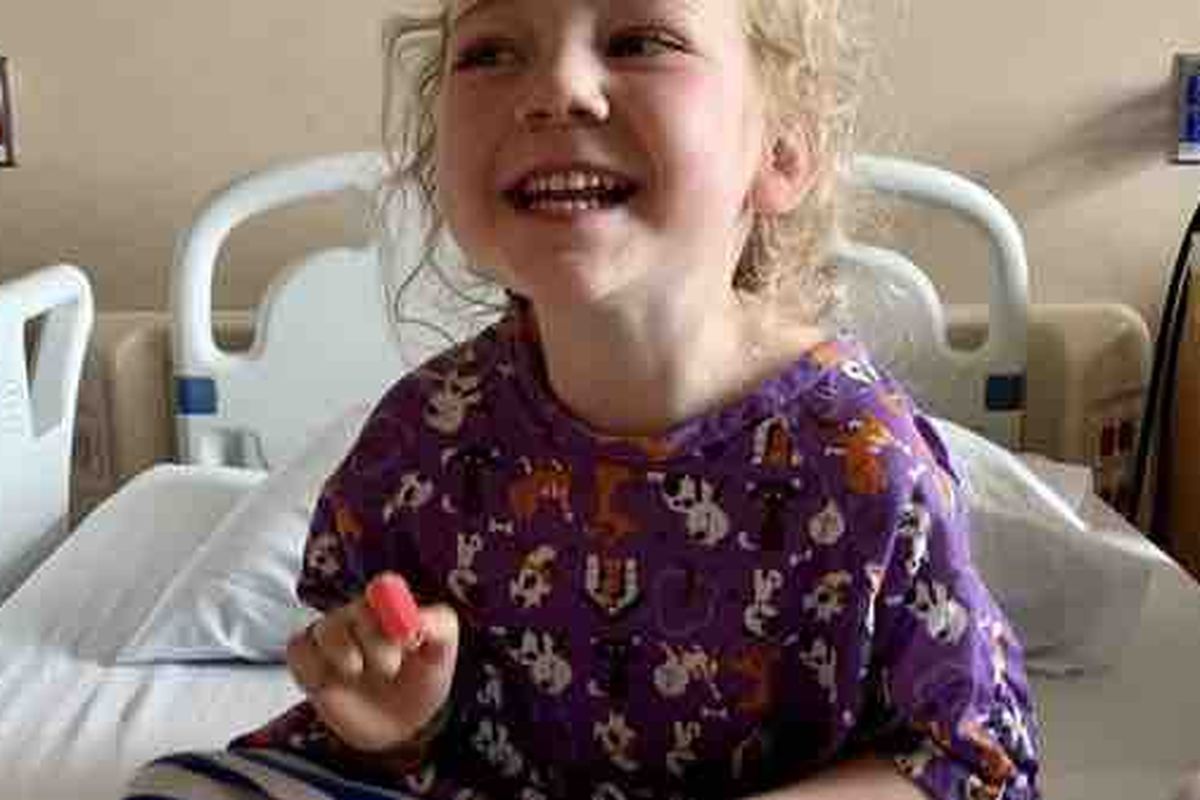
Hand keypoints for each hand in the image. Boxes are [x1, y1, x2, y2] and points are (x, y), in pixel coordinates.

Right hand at [286, 574, 459, 753]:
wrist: (399, 725)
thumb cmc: (421, 680)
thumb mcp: (441, 653)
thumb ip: (439, 629)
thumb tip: (420, 620)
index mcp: (391, 606)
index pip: (384, 586)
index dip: (390, 606)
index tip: (406, 637)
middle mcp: (357, 616)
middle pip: (354, 610)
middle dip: (373, 640)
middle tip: (390, 668)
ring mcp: (329, 637)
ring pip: (324, 630)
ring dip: (343, 654)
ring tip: (359, 673)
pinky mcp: (306, 660)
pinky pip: (298, 651)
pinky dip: (313, 668)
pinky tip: (332, 684)